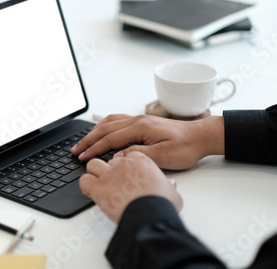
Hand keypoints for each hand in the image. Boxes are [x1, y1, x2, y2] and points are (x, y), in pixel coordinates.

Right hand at [71, 114, 223, 169]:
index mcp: (141, 127)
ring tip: (83, 141)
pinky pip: (117, 120)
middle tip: (75, 149)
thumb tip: (117, 157)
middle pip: (105, 128)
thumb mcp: (164, 156)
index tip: (82, 157)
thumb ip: (139, 156)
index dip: (94, 148)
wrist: (201, 136)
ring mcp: (139, 120)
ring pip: (109, 122)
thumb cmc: (186, 146)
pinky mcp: (143, 122)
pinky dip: (104, 126)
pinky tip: (102, 132)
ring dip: (94, 131)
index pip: (110, 138)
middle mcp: (137, 120)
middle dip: (88, 139)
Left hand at [79, 151, 182, 222]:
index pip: (126, 156)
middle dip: (110, 170)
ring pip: (93, 165)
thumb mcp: (172, 192)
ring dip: (94, 173)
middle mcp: (123, 164)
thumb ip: (169, 186)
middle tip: (113, 183)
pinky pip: (84, 180)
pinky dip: (85, 186)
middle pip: (109, 161)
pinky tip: (91, 192)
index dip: (124, 166)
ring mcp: (109, 174)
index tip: (125, 175)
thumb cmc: (161, 204)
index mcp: (141, 161)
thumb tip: (171, 185)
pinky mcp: (98, 187)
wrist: (150, 214)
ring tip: (99, 184)